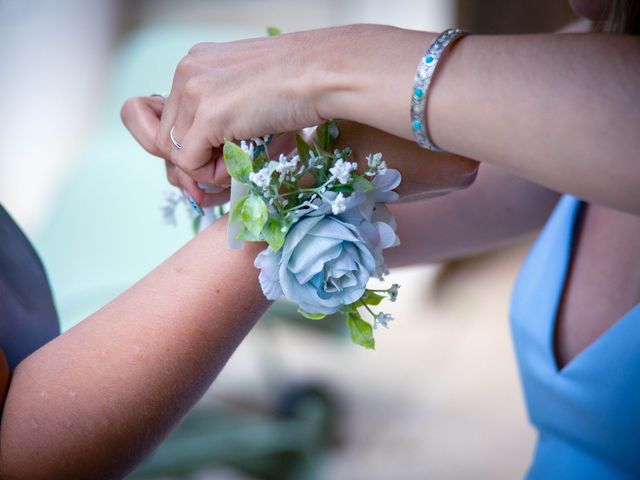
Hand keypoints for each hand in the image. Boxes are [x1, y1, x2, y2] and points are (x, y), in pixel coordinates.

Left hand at [154, 25, 433, 189]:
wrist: (327, 75)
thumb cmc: (302, 90)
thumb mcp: (250, 104)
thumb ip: (219, 129)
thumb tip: (198, 179)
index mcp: (197, 64)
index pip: (167, 118)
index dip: (185, 148)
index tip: (212, 165)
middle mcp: (187, 71)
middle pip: (162, 137)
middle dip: (189, 166)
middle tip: (221, 177)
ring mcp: (194, 91)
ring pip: (173, 153)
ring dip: (205, 170)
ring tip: (240, 164)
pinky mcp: (208, 113)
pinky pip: (189, 163)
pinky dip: (213, 174)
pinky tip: (243, 163)